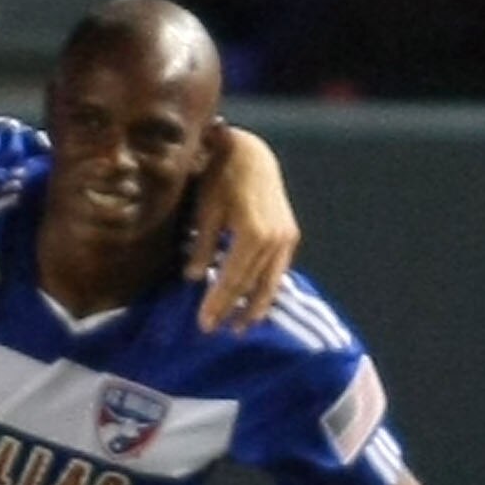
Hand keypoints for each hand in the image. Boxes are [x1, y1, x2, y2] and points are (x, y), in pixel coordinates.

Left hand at [185, 124, 299, 332]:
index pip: (232, 279)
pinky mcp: (290, 235)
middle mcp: (275, 239)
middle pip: (251, 285)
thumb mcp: (205, 210)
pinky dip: (267, 288)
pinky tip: (256, 303)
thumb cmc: (222, 177)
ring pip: (270, 282)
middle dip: (233, 310)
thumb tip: (194, 278)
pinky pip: (278, 270)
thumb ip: (202, 246)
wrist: (252, 154)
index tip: (204, 324)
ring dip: (256, 307)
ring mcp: (286, 238)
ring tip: (241, 327)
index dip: (218, 303)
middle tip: (214, 330)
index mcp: (252, 234)